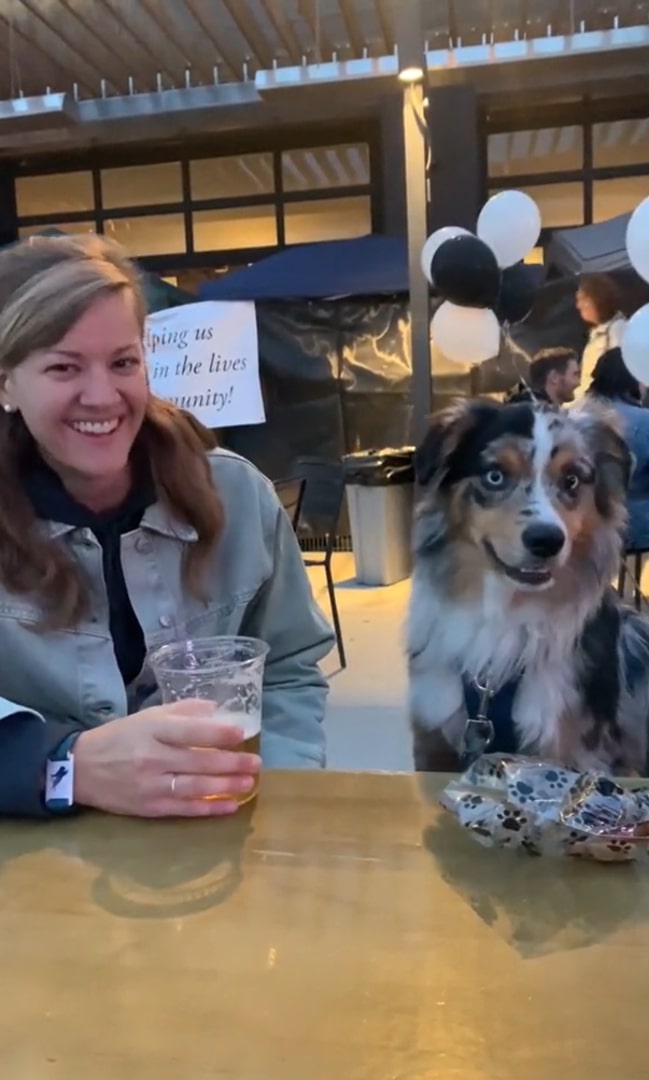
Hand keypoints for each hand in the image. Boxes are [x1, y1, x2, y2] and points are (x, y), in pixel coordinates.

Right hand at [72, 700, 260, 817]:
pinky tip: (230, 805)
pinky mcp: (150, 807)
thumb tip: (217, 711)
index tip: (241, 734)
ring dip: (226, 786)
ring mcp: (151, 785)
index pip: (191, 731)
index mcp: (152, 730)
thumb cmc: (120, 737)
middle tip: (256, 763)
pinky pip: (185, 809)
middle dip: (231, 763)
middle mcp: (153, 757)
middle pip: (198, 762)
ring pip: (195, 787)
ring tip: (249, 783)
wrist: (81, 769)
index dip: (218, 734)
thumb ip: (183, 712)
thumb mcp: (148, 716)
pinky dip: (209, 808)